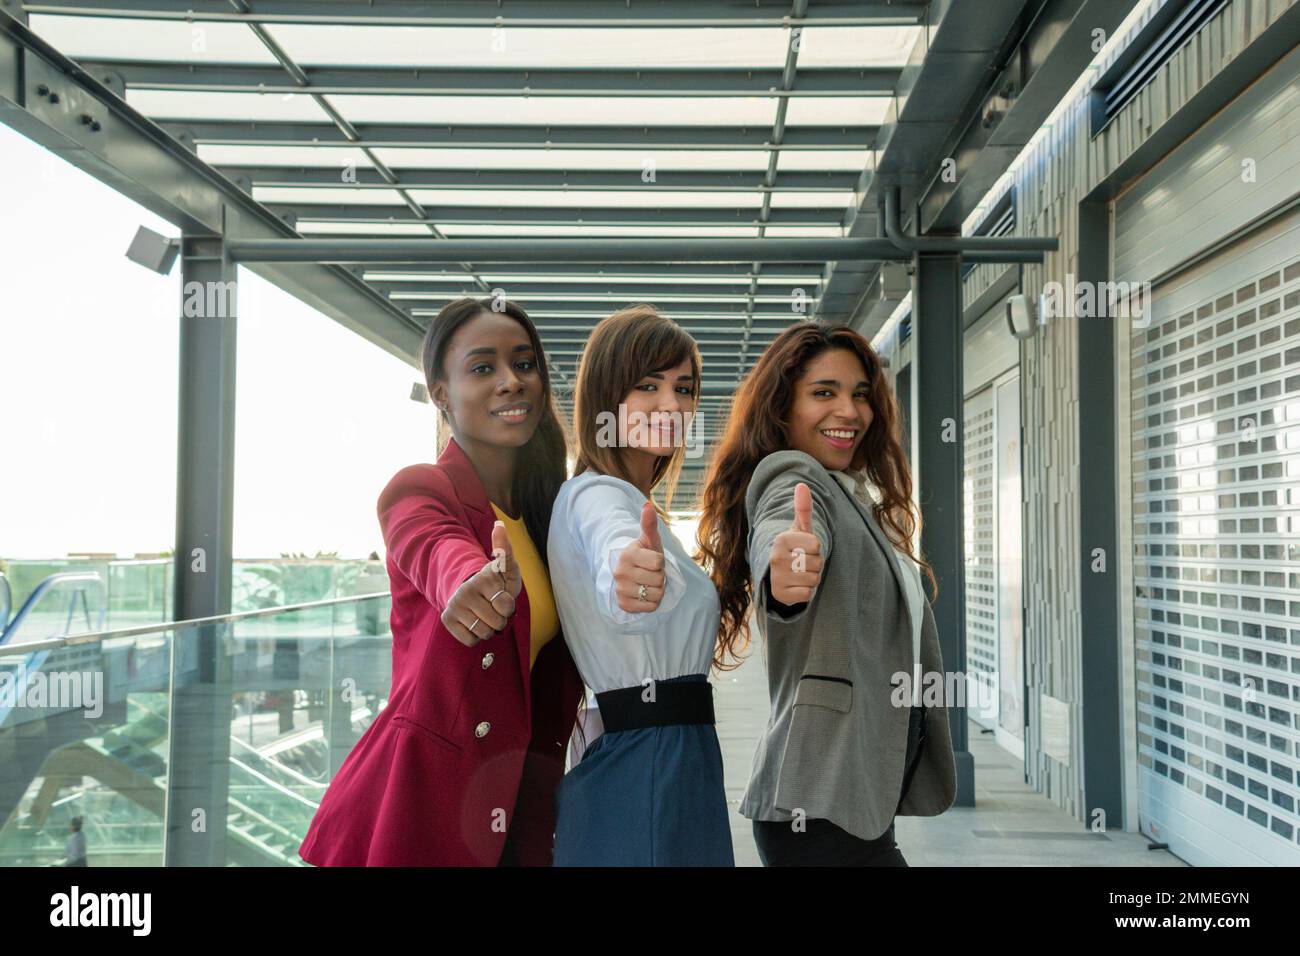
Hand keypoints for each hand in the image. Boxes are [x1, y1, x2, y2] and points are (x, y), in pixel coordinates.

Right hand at [441, 521, 520, 645]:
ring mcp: (455, 606)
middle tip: (494, 608)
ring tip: (485, 615)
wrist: (468, 590)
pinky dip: (475, 636)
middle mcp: (466, 591)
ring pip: (483, 633)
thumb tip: (499, 525)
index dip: (509, 606)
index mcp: (483, 578)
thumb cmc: (494, 582)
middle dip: (500, 619)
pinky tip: (474, 622)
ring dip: (488, 628)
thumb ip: (506, 549)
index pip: (506, 606)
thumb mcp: (506, 568)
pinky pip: (470, 640)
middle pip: (497, 623)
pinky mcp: (447, 619)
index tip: (502, 597)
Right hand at [613, 501, 665, 612]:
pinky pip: (651, 607)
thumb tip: (647, 506)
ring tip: (648, 583)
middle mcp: (620, 572)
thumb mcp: (649, 540)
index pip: (659, 562)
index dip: (660, 562)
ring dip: (657, 590)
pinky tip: (645, 594)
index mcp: (627, 554)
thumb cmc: (645, 556)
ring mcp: (620, 589)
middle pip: (659, 579)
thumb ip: (649, 524)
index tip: (652, 561)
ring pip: (656, 594)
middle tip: (650, 573)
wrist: (632, 575)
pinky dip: (652, 602)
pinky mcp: (624, 605)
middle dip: (659, 577)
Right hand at [768, 482, 823, 605]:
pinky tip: (796, 586)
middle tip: (803, 564)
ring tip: (800, 574)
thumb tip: (801, 485)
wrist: (779, 574)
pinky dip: (806, 592)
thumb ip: (803, 508)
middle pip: (817, 563)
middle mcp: (775, 558)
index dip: (816, 549)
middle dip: (815, 565)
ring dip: (811, 579)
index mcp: (781, 539)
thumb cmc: (796, 548)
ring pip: (813, 579)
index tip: (805, 550)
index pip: (817, 545)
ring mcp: (776, 577)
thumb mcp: (800, 529)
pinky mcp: (779, 595)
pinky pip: (807, 594)